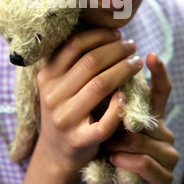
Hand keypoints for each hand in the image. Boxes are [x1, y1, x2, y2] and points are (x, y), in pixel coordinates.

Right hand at [35, 28, 143, 174]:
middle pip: (91, 62)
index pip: (74, 45)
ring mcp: (65, 118)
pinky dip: (118, 108)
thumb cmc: (66, 108)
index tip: (117, 34)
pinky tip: (126, 96)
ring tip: (136, 63)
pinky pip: (104, 123)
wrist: (56, 152)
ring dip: (124, 70)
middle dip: (117, 50)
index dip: (99, 35)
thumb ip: (74, 62)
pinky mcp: (79, 140)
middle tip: (132, 46)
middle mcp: (52, 95)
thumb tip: (105, 32)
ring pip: (100, 86)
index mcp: (47, 76)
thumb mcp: (59, 84)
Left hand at [104, 53, 178, 183]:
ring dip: (117, 142)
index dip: (159, 72)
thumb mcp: (114, 123)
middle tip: (98, 118)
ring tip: (105, 145)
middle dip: (118, 115)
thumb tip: (93, 69)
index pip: (162, 90)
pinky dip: (124, 160)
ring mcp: (167, 156)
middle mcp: (165, 133)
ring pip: (140, 140)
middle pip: (146, 114)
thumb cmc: (116, 150)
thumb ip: (113, 101)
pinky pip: (143, 164)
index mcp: (154, 117)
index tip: (149, 54)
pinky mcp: (162, 179)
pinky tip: (113, 160)